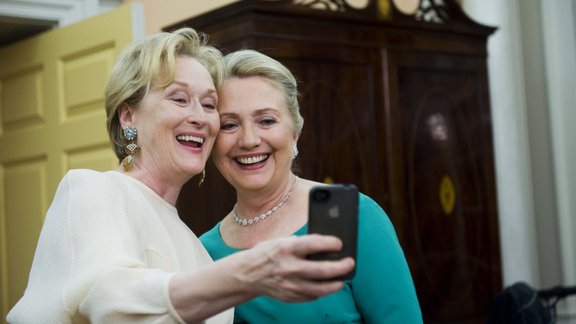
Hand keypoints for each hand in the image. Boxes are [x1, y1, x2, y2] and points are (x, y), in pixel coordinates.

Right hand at [236, 234, 354, 301]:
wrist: (247, 274)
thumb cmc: (267, 253)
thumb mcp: (281, 241)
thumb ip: (301, 244)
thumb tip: (325, 246)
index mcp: (285, 248)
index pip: (312, 244)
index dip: (329, 243)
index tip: (340, 243)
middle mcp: (288, 267)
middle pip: (321, 270)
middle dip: (339, 267)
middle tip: (349, 263)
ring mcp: (289, 285)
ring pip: (319, 289)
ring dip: (335, 284)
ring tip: (342, 279)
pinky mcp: (289, 296)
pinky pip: (310, 296)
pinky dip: (321, 291)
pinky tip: (327, 286)